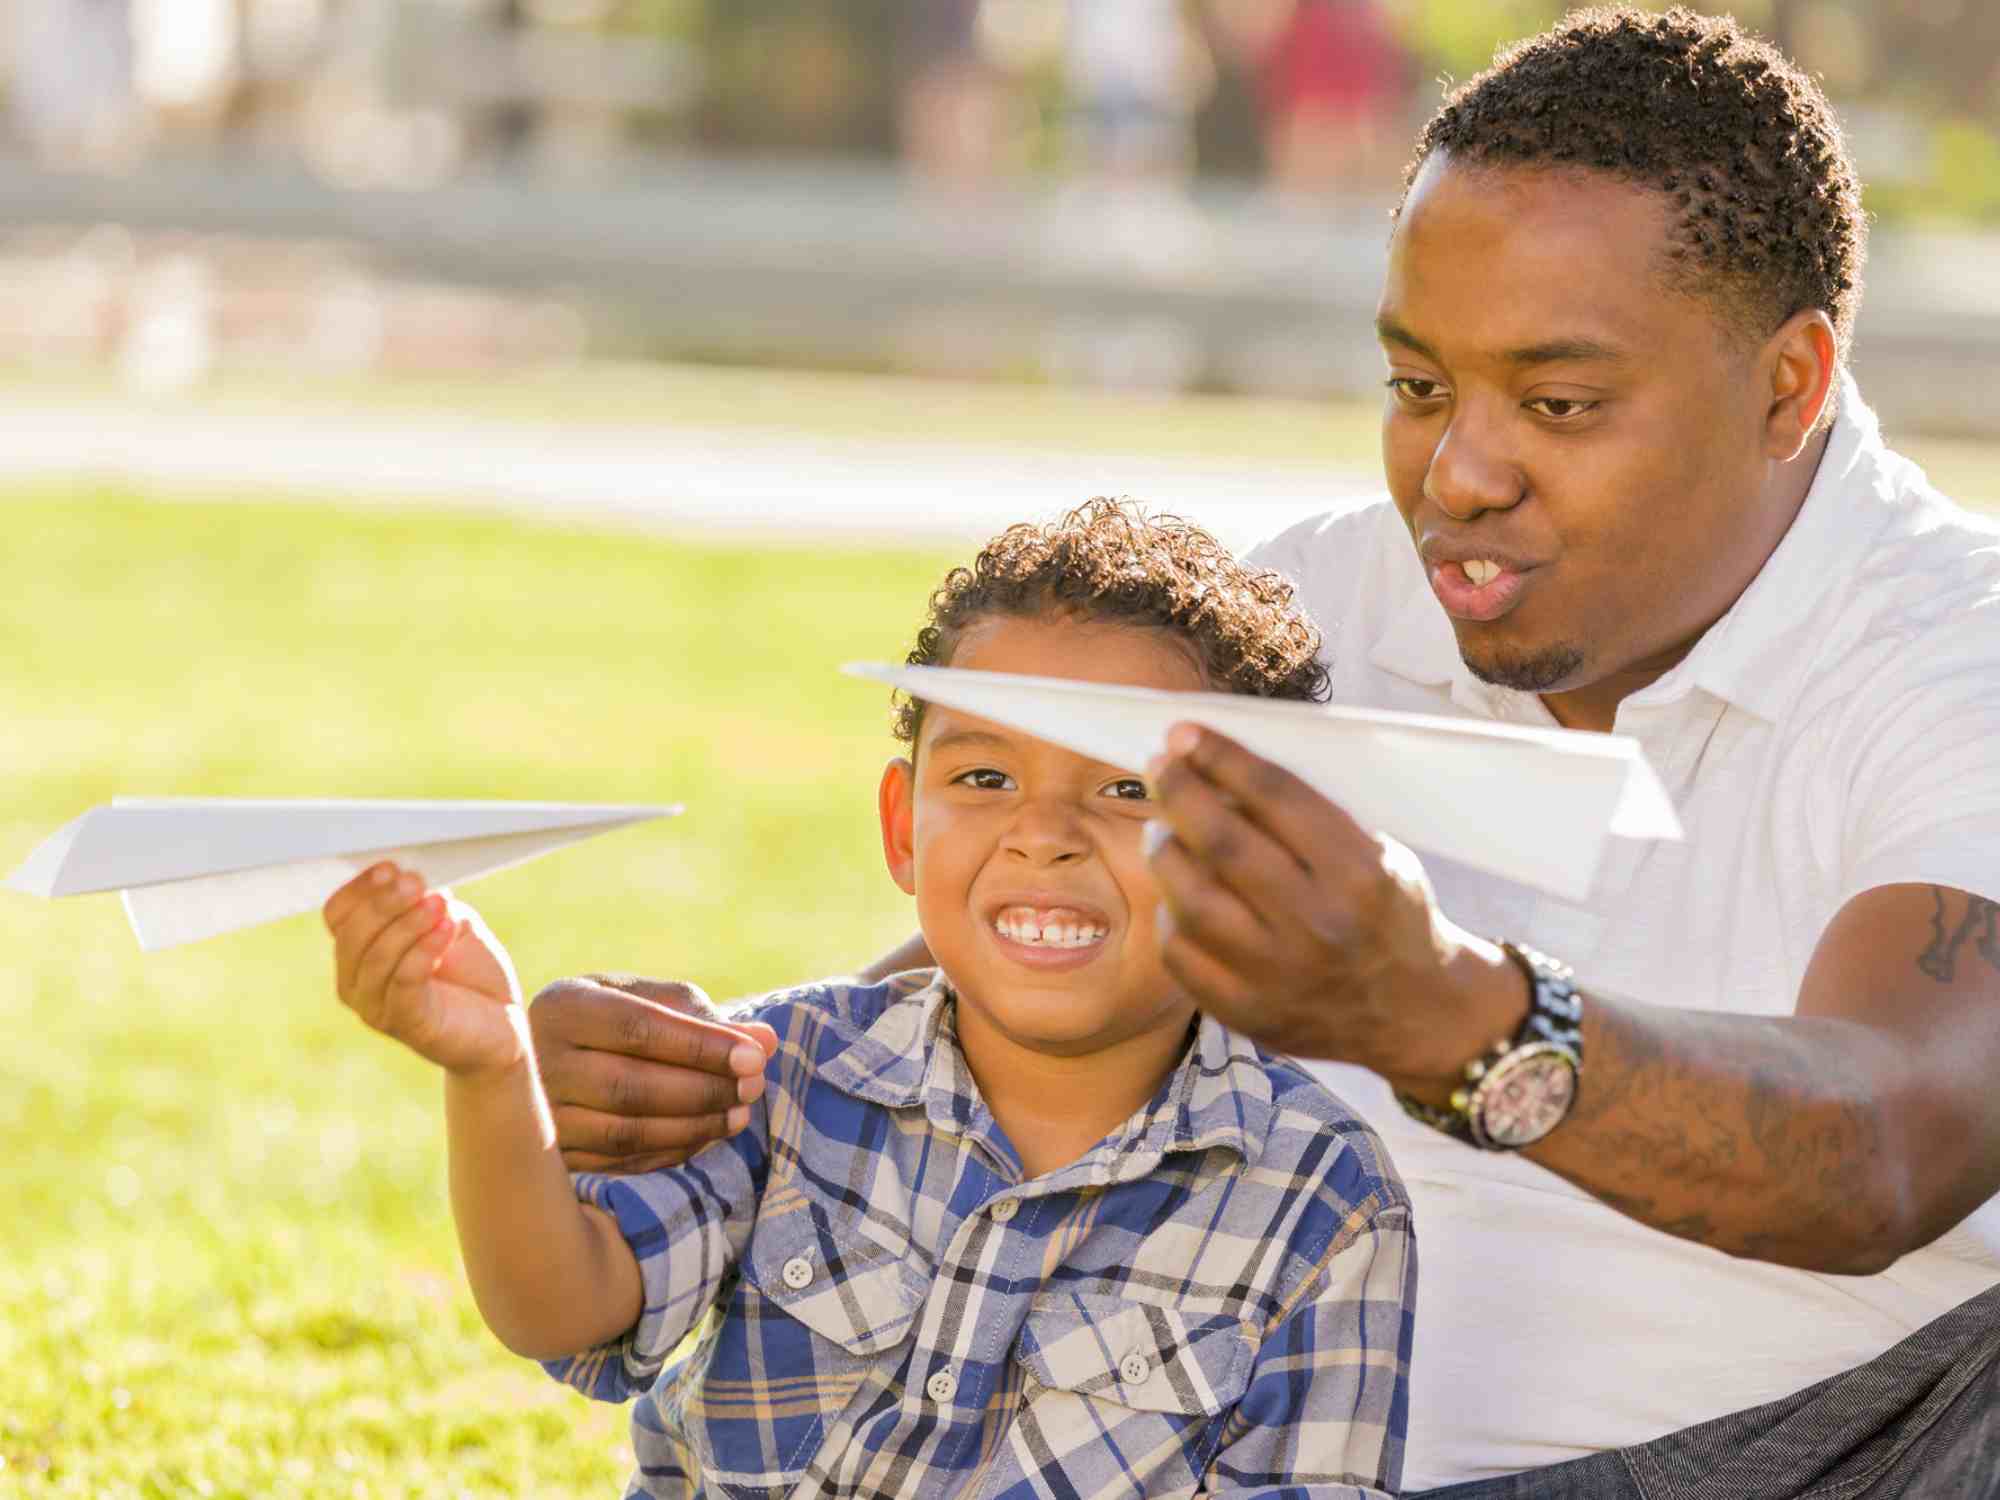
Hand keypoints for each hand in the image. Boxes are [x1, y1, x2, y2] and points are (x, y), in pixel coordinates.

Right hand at [324, 863, 525, 1076]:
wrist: (501, 1024)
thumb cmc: (471, 973)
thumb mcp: (449, 922)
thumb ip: (427, 902)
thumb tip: (411, 881)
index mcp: (358, 952)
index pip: (338, 915)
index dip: (360, 889)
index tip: (391, 867)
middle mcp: (355, 982)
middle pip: (352, 935)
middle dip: (384, 903)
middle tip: (416, 882)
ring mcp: (376, 1007)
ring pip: (377, 958)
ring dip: (409, 924)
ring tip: (440, 903)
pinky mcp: (407, 1024)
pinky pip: (405, 982)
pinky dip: (424, 950)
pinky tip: (446, 930)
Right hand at [529, 975, 779, 1172]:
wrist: (555, 1062)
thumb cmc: (616, 1021)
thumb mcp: (652, 1003)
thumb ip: (706, 1019)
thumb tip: (765, 1040)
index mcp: (562, 1006)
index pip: (637, 1028)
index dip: (700, 1046)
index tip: (755, 1057)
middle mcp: (535, 1062)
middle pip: (630, 1085)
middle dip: (703, 1090)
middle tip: (754, 1088)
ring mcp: (538, 1117)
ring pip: (625, 1132)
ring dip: (694, 1127)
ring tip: (739, 1114)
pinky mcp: (552, 1158)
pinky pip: (620, 1163)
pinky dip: (671, 1153)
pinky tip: (706, 1137)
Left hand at [1144, 724, 1525, 1096]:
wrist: (1415, 1012)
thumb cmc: (1389, 917)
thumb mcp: (1376, 855)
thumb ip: (1308, 819)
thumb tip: (1221, 773)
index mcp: (1358, 874)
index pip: (1275, 797)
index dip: (1222, 758)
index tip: (1186, 734)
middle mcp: (1317, 924)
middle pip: (1222, 843)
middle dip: (1180, 793)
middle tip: (1161, 767)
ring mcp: (1278, 974)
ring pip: (1189, 899)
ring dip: (1164, 852)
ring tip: (1162, 829)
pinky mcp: (1247, 1011)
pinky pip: (1181, 953)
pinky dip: (1170, 915)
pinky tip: (1176, 894)